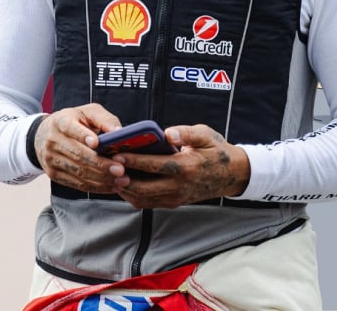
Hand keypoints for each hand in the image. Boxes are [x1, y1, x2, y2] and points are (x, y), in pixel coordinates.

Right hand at [33, 104, 121, 192]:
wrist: (44, 136)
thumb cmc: (74, 122)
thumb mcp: (87, 113)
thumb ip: (104, 119)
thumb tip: (120, 132)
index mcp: (61, 122)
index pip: (70, 128)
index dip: (83, 135)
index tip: (97, 142)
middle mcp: (52, 140)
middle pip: (78, 155)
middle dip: (101, 164)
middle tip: (120, 169)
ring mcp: (51, 159)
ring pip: (79, 172)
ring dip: (102, 179)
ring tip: (122, 180)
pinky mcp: (53, 174)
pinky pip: (77, 184)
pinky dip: (97, 187)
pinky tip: (112, 186)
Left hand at [109, 124, 249, 208]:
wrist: (232, 175)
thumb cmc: (216, 150)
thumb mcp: (205, 135)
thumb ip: (186, 133)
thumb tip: (167, 133)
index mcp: (186, 167)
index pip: (154, 166)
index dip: (133, 161)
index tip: (115, 154)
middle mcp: (179, 186)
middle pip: (143, 187)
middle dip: (121, 177)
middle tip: (105, 166)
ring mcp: (176, 197)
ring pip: (142, 199)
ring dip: (124, 189)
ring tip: (108, 174)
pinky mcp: (174, 203)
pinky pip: (148, 203)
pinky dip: (132, 195)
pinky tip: (121, 183)